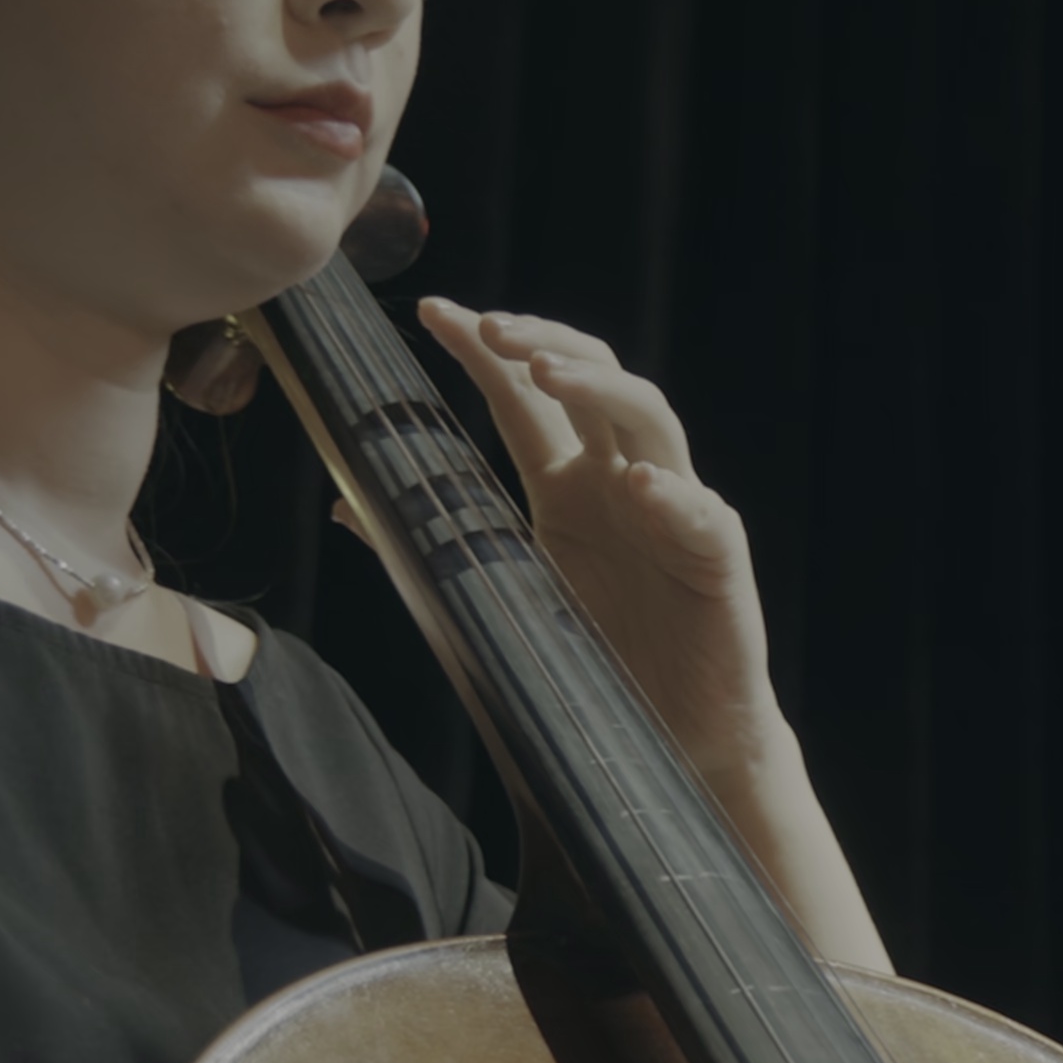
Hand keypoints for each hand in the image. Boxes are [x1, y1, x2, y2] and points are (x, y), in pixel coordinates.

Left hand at [415, 299, 778, 776]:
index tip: (432, 312)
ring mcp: (674, 515)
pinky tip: (636, 483)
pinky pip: (701, 514)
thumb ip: (431, 549)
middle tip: (492, 331)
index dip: (484, 349)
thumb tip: (345, 505)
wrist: (664, 750)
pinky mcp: (717, 562)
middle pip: (595, 380)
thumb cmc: (583, 675)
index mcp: (565, 489)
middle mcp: (621, 485)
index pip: (524, 399)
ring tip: (548, 374)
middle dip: (544, 344)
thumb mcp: (490, 601)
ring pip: (651, 418)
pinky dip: (670, 495)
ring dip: (601, 387)